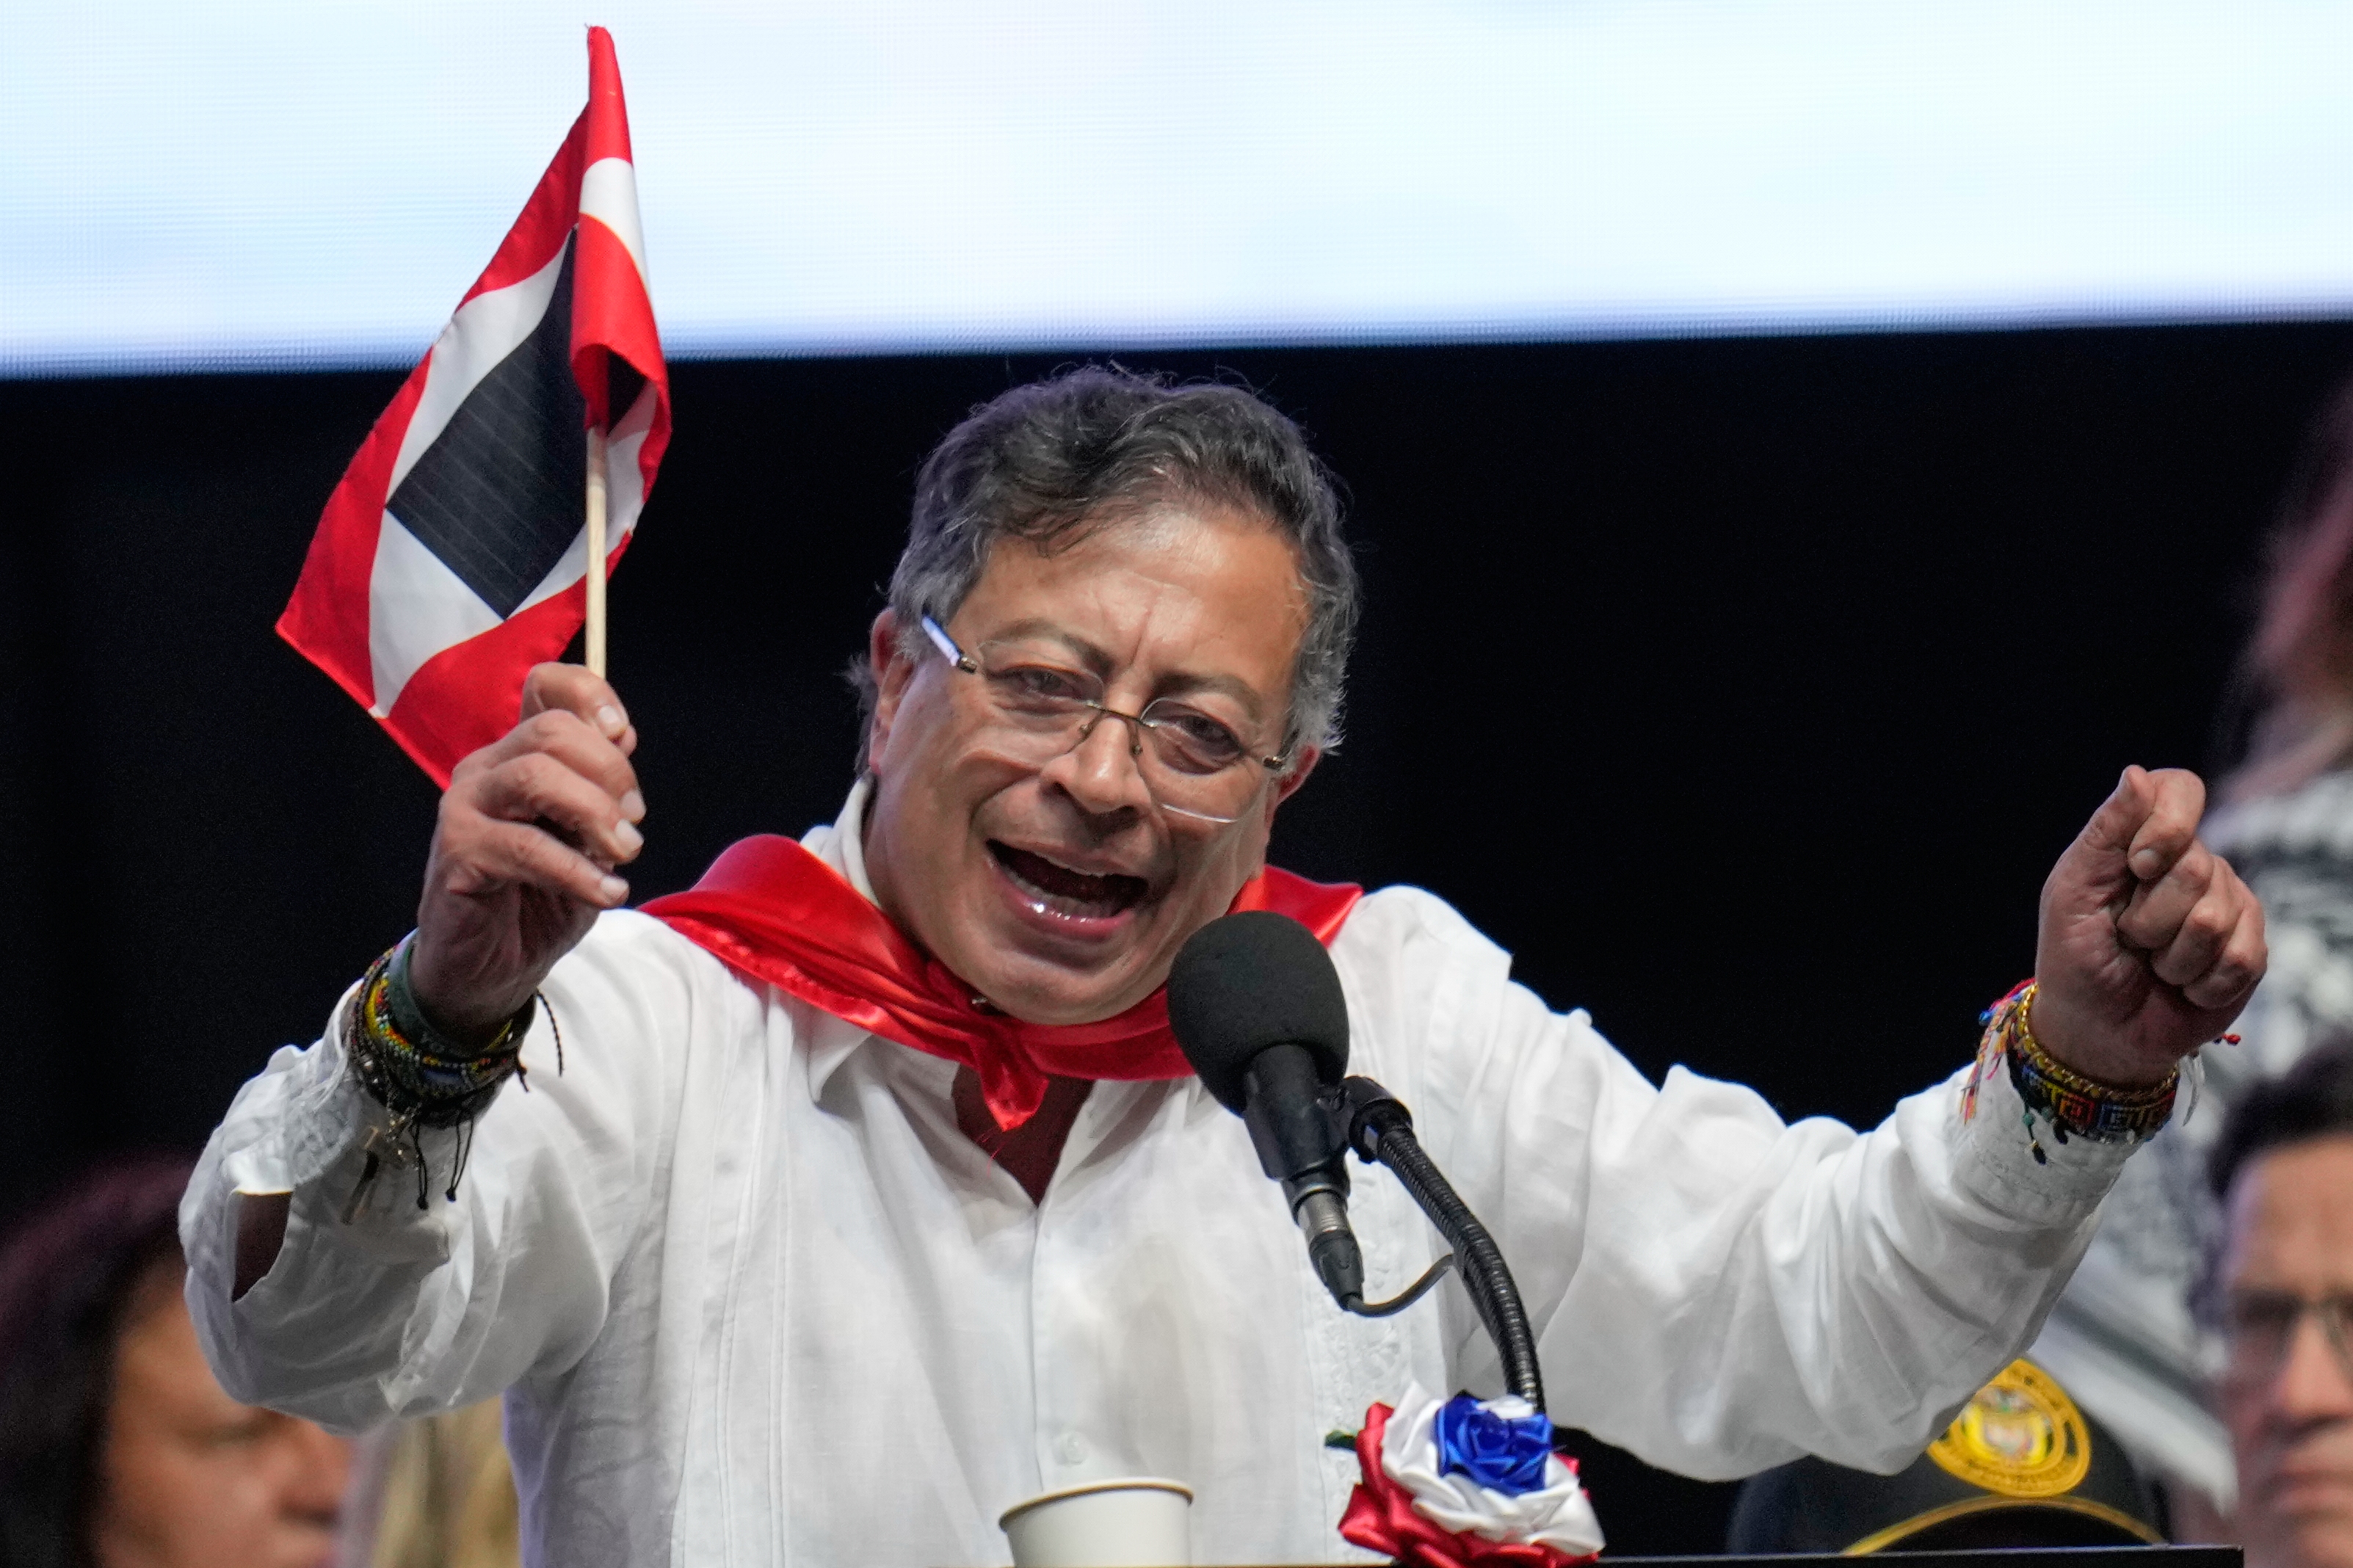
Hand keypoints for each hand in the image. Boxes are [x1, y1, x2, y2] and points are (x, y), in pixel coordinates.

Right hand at [408, 664, 645, 1038]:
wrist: (491, 967)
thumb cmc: (542, 898)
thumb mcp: (588, 840)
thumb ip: (603, 790)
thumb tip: (623, 737)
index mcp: (519, 754)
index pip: (544, 686)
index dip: (590, 695)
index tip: (624, 736)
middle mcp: (487, 768)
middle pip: (551, 731)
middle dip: (610, 773)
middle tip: (633, 825)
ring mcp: (464, 806)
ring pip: (535, 776)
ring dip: (595, 814)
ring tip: (624, 855)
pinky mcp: (457, 852)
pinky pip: (525, 846)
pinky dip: (577, 870)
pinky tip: (607, 892)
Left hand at [2032, 766, 2265, 1086]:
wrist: (2096, 1029)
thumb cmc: (2075, 956)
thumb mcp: (2072, 891)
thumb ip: (2106, 832)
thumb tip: (2136, 773)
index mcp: (2146, 840)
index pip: (2180, 790)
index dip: (2167, 825)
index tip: (2137, 865)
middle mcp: (2194, 865)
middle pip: (2196, 866)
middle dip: (2148, 915)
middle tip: (2128, 936)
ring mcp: (2229, 906)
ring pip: (2215, 917)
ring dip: (2169, 955)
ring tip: (2151, 963)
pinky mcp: (2250, 952)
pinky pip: (2241, 957)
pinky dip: (2198, 983)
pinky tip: (2181, 987)